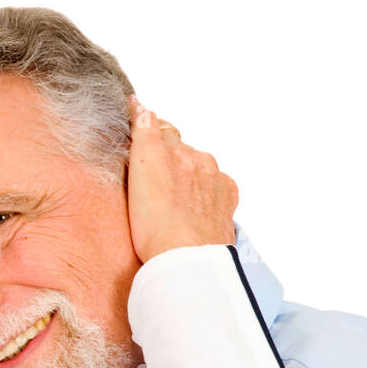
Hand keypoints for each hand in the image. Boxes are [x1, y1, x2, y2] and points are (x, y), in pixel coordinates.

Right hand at [126, 95, 237, 262]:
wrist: (187, 260)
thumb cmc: (157, 224)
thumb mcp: (141, 169)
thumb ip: (144, 133)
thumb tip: (143, 106)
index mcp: (174, 151)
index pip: (159, 128)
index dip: (147, 127)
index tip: (139, 122)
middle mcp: (199, 160)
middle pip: (180, 148)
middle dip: (168, 152)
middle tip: (152, 169)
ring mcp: (215, 181)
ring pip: (199, 167)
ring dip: (187, 172)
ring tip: (172, 195)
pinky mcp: (227, 201)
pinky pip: (217, 187)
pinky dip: (207, 190)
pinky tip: (193, 207)